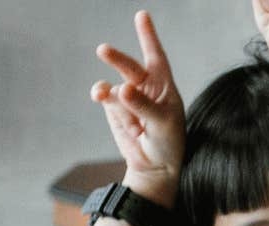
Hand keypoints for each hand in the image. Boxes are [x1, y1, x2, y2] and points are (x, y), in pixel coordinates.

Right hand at [91, 11, 184, 207]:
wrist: (154, 166)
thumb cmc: (167, 144)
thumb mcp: (162, 124)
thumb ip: (143, 106)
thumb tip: (123, 88)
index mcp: (164, 88)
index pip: (157, 57)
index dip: (149, 37)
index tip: (142, 15)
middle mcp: (146, 88)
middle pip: (130, 67)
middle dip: (117, 58)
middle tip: (103, 51)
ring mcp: (128, 97)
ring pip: (113, 84)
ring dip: (106, 88)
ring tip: (101, 95)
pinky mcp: (114, 108)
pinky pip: (104, 95)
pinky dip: (102, 96)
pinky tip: (102, 100)